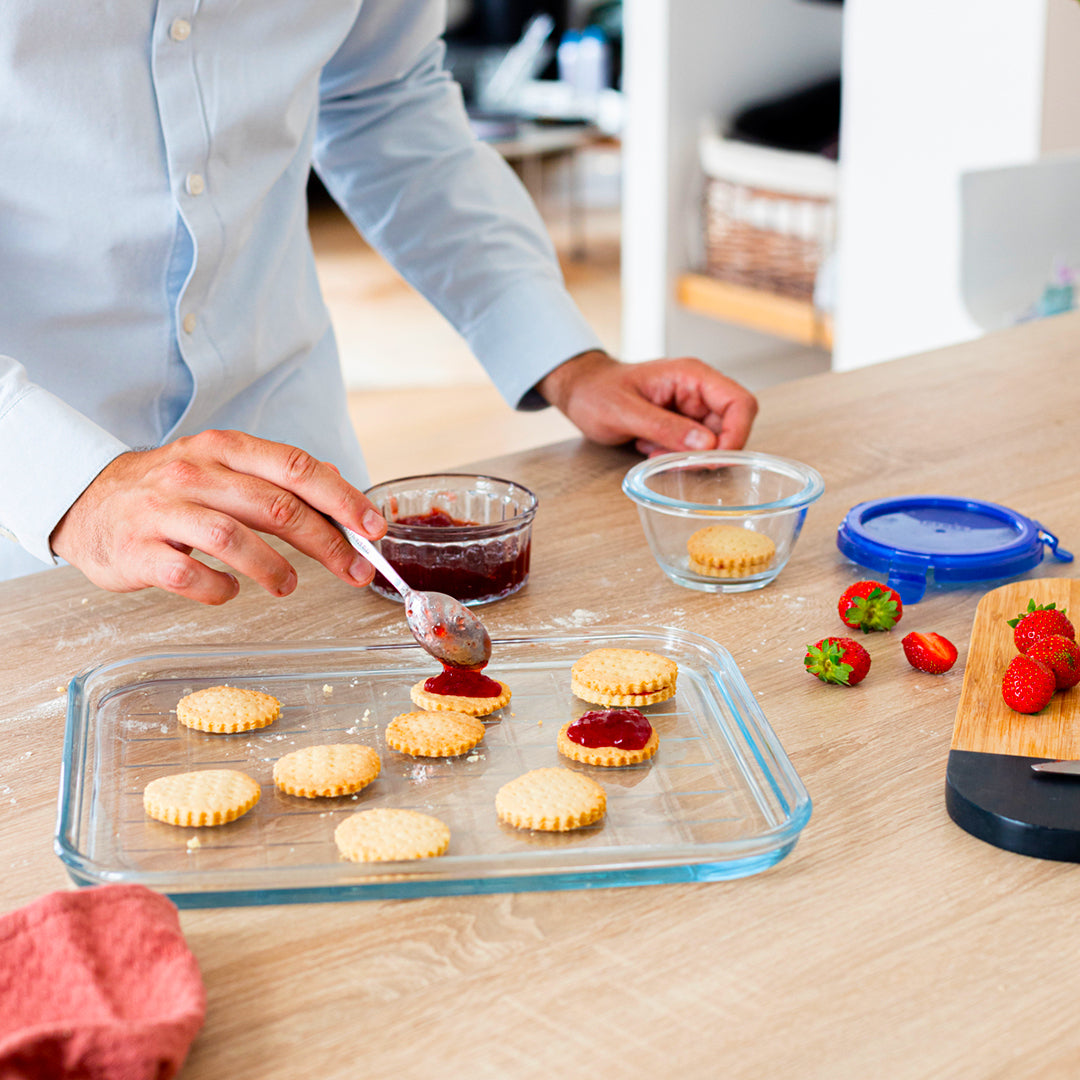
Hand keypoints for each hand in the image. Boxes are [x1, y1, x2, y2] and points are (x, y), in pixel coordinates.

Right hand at [50, 430, 385, 604]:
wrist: (86, 501)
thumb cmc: (170, 491)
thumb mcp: (222, 468)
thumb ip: (277, 479)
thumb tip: (338, 486)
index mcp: (224, 449)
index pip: (296, 468)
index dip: (342, 499)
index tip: (373, 528)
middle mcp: (195, 473)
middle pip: (276, 506)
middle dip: (327, 543)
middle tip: (354, 570)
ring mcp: (164, 512)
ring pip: (235, 539)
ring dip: (275, 569)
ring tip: (288, 585)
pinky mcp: (139, 551)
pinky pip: (191, 576)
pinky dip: (221, 589)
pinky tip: (229, 590)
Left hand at [536, 350, 757, 455]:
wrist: (580, 391)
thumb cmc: (596, 392)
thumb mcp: (624, 412)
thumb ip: (665, 427)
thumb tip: (708, 445)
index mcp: (691, 376)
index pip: (740, 402)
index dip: (737, 434)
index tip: (714, 460)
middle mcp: (698, 390)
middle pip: (733, 426)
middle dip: (709, 452)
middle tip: (676, 463)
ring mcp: (692, 408)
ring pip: (715, 442)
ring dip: (690, 457)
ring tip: (654, 452)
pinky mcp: (683, 425)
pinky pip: (695, 448)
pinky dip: (678, 457)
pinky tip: (651, 450)